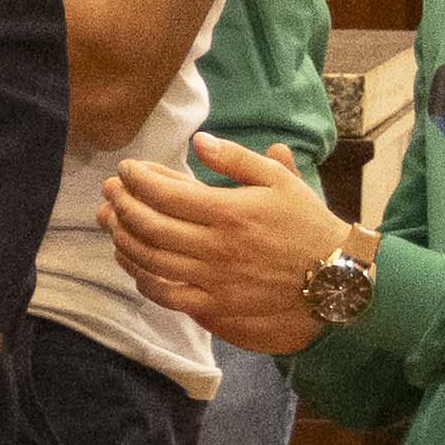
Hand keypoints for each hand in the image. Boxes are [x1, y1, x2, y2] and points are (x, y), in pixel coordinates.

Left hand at [106, 132, 354, 356]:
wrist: (334, 274)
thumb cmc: (305, 222)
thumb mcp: (278, 180)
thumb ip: (236, 159)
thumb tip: (198, 141)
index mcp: (229, 211)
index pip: (166, 193)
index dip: (138, 179)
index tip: (126, 169)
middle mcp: (216, 246)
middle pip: (150, 225)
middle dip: (122, 205)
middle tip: (110, 191)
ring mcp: (213, 277)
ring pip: (151, 259)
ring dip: (123, 238)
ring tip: (110, 221)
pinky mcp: (216, 303)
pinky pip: (167, 295)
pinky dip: (142, 279)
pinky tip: (131, 262)